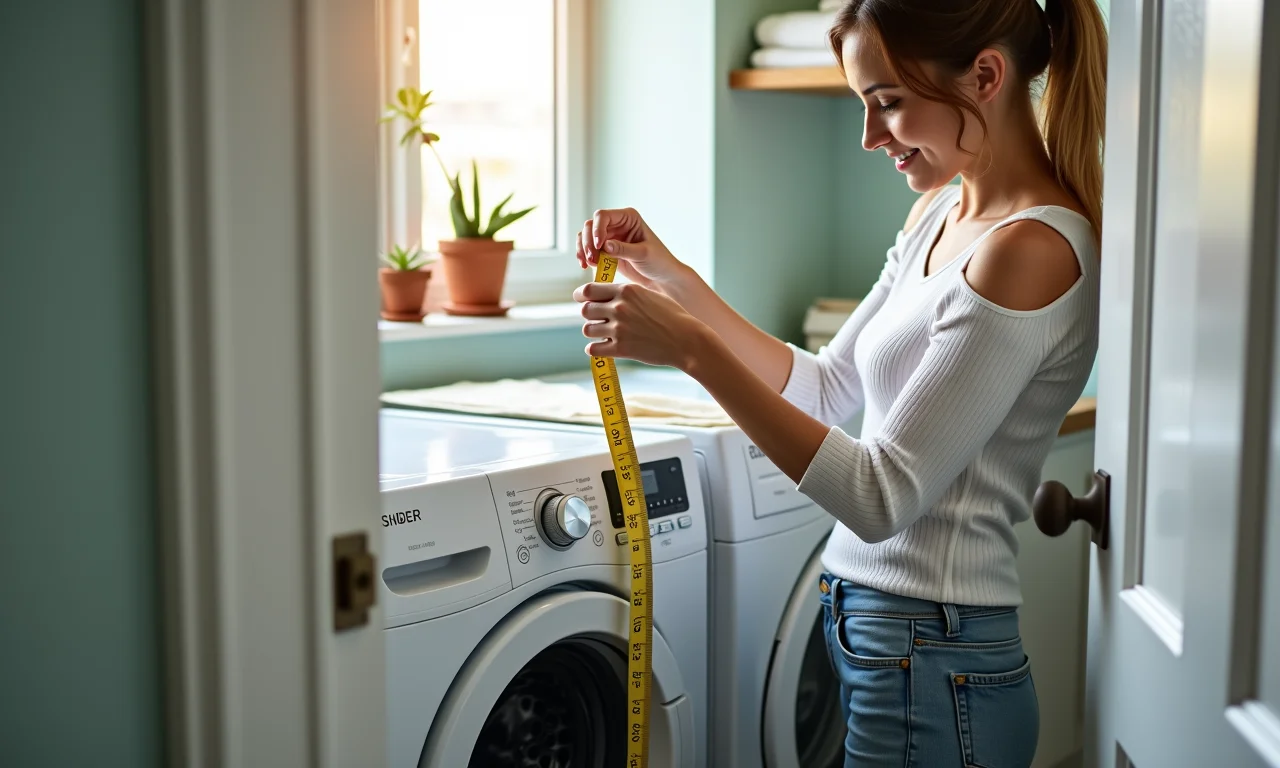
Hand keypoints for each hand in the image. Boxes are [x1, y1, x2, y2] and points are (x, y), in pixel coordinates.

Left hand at [575, 281, 709, 370]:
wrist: (685, 339)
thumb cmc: (671, 315)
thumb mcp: (649, 294)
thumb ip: (626, 292)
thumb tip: (606, 293)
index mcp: (626, 290)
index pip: (588, 290)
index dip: (581, 295)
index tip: (581, 299)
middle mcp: (619, 308)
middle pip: (585, 310)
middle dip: (589, 315)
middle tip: (598, 320)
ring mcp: (619, 329)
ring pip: (587, 330)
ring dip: (593, 332)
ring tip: (604, 334)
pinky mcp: (621, 349)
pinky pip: (593, 349)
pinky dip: (595, 349)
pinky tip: (603, 348)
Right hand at [576, 207, 685, 291]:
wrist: (662, 279)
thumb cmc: (659, 262)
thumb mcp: (643, 254)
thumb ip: (623, 249)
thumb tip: (605, 245)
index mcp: (628, 217)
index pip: (603, 216)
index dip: (597, 230)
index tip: (599, 247)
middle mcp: (617, 224)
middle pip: (590, 225)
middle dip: (588, 242)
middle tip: (591, 259)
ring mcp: (610, 237)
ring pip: (586, 237)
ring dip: (583, 249)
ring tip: (588, 264)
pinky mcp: (607, 251)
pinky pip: (589, 249)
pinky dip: (584, 256)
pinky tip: (586, 266)